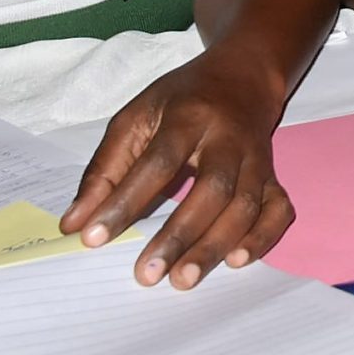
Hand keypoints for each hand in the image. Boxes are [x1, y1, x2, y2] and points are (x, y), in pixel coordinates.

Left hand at [63, 51, 294, 288]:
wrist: (244, 75)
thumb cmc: (182, 100)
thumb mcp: (135, 117)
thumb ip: (105, 169)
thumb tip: (75, 224)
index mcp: (189, 116)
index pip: (158, 162)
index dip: (126, 201)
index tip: (94, 238)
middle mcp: (228, 137)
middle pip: (212, 188)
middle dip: (180, 234)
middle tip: (147, 274)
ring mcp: (256, 158)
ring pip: (245, 205)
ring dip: (214, 245)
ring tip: (182, 279)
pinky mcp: (273, 175)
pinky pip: (278, 210)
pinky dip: (263, 237)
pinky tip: (237, 261)